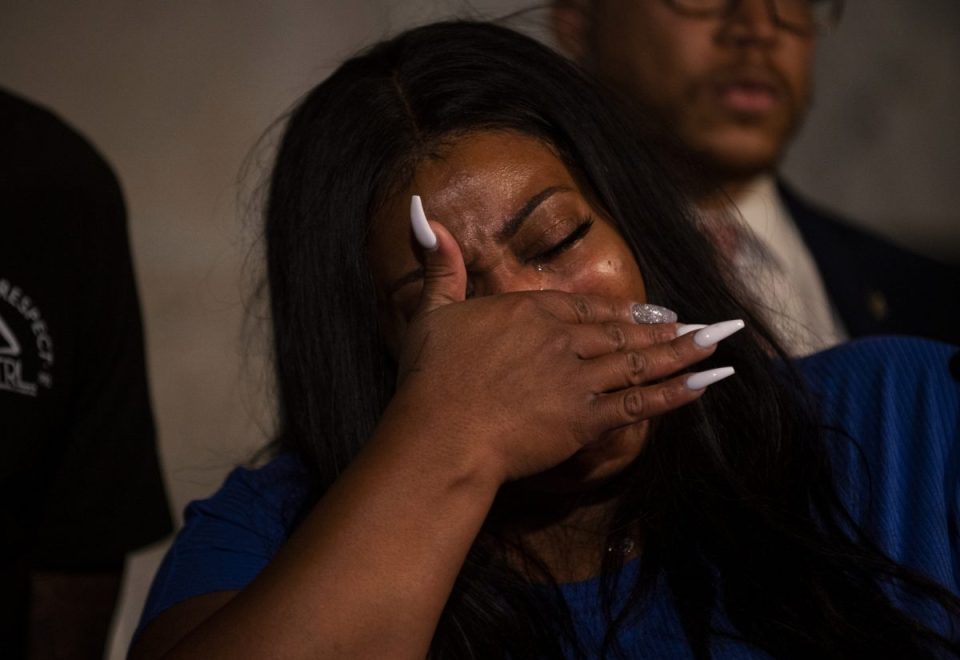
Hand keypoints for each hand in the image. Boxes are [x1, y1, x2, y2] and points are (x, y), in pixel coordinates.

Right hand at [388, 220, 726, 483]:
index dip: (622, 314)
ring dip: (682, 354)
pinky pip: (638, 403)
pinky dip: (674, 394)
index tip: (651, 315)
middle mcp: (562, 339)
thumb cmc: (430, 376)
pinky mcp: (585, 418)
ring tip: (718, 346)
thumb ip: (440, 263)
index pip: (586, 308)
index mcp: (530, 312)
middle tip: (706, 327)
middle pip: (623, 333)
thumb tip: (422, 211)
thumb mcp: (431, 310)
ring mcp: (577, 379)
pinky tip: (704, 384)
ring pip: (638, 363)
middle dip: (669, 331)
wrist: (441, 433)